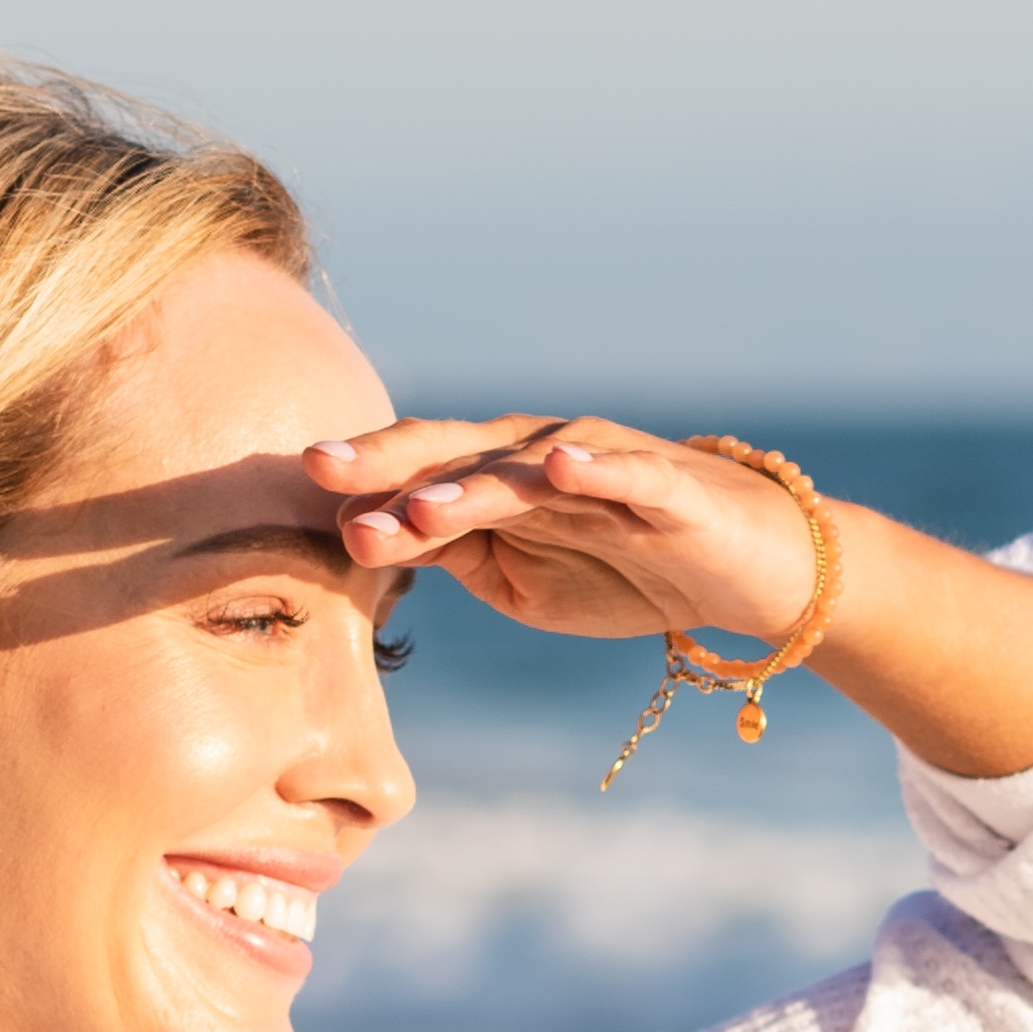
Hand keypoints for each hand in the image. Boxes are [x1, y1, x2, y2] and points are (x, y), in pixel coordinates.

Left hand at [303, 415, 826, 659]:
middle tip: (317, 466)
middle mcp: (541, 457)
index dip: (358, 483)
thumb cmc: (625, 570)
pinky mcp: (667, 486)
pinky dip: (595, 467)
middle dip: (385, 459)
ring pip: (524, 467)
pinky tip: (560, 467)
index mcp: (498, 479)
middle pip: (452, 451)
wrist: (746, 573)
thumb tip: (369, 537)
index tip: (286, 493)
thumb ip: (452, 552)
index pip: (415, 474)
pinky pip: (626, 472)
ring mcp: (603, 464)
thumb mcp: (519, 580)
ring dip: (470, 483)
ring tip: (417, 504)